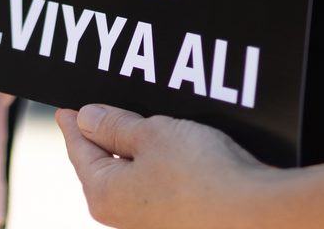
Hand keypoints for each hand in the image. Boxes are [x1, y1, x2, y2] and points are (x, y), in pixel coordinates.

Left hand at [57, 105, 297, 228]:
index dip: (73, 122)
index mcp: (103, 194)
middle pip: (104, 164)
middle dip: (105, 134)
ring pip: (134, 175)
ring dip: (137, 148)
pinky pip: (160, 186)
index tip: (67, 107)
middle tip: (104, 106)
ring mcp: (152, 223)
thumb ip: (113, 125)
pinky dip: (160, 165)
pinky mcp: (180, 222)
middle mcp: (122, 216)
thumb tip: (86, 119)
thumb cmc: (201, 175)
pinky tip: (174, 146)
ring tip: (143, 120)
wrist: (257, 215)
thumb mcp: (151, 134)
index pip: (78, 149)